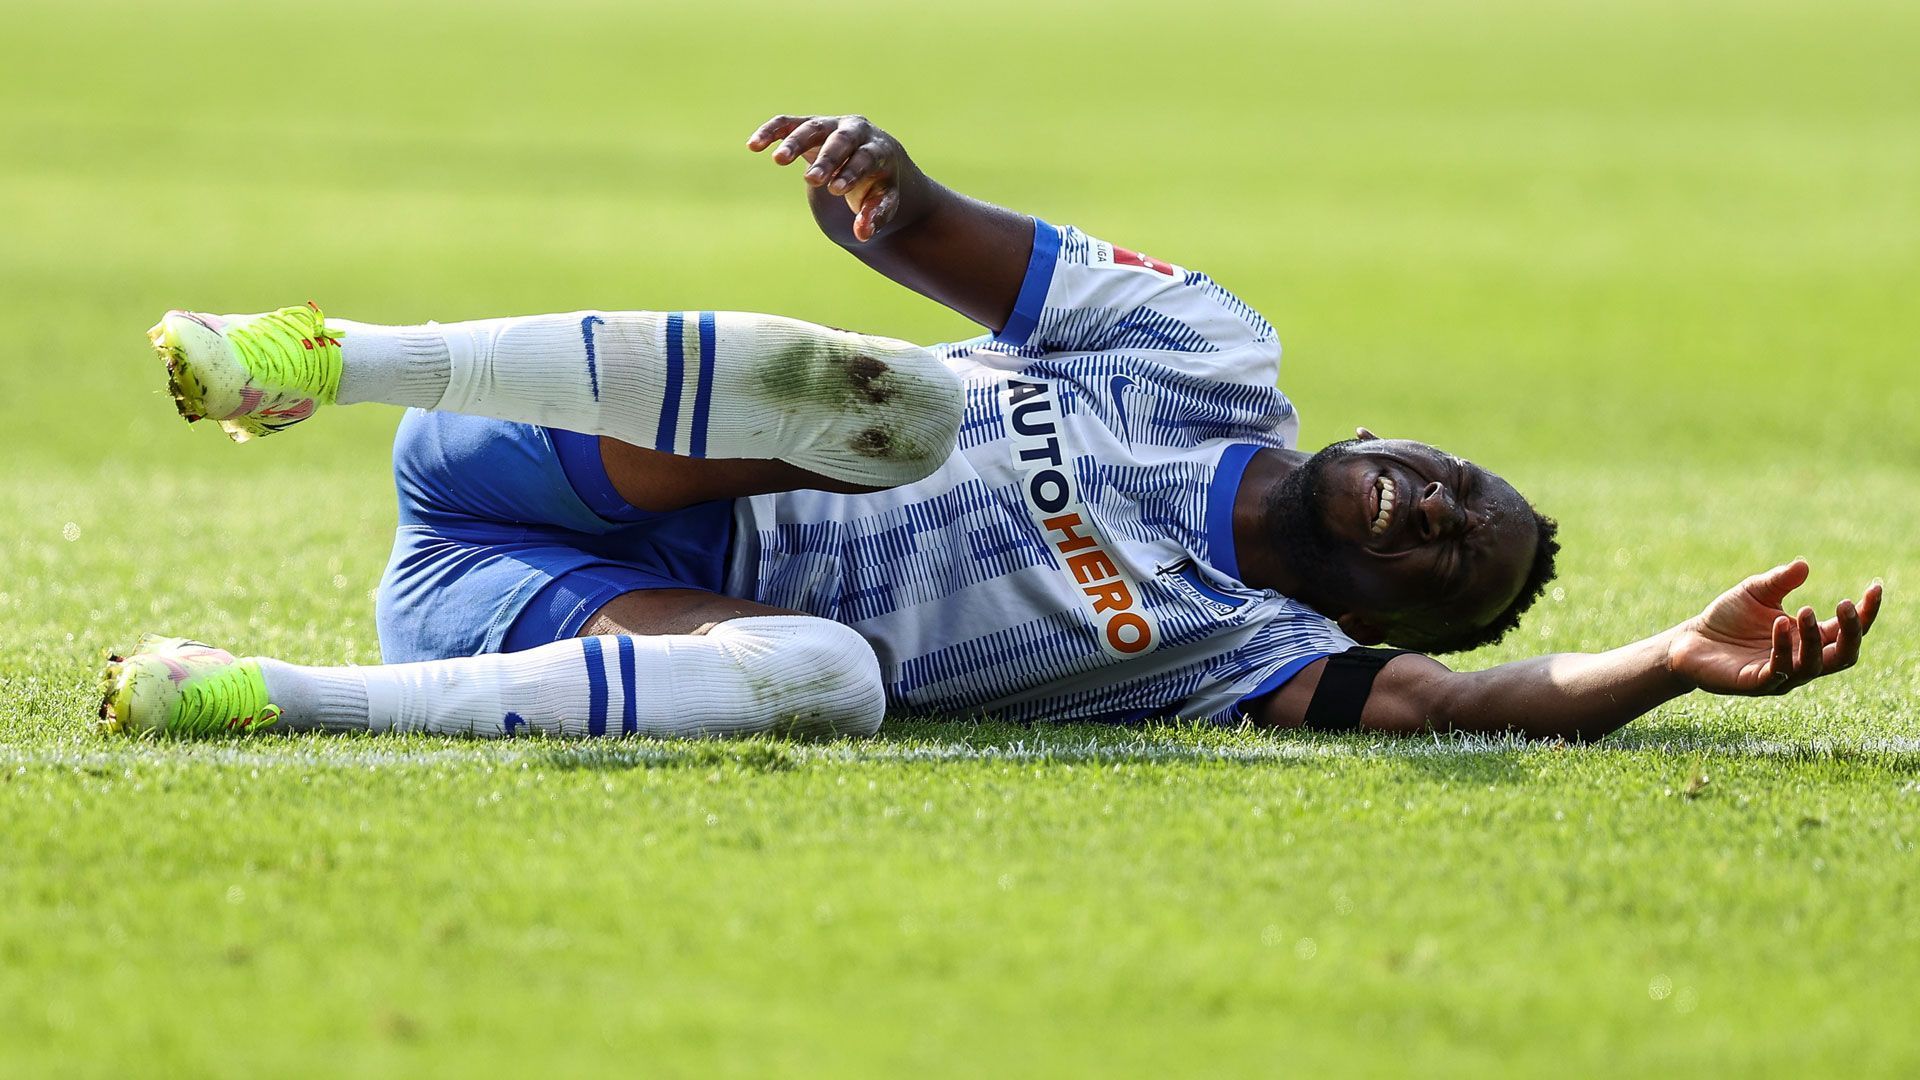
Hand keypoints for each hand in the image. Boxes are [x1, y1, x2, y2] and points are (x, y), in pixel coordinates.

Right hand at [747, 114, 910, 241]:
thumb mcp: (883, 202)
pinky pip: (788, 123)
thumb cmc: (877, 185)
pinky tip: (754, 145)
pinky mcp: (810, 124)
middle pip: (841, 141)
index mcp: (878, 149)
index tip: (836, 190)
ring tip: (778, 160)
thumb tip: (862, 233)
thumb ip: (874, 216)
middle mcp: (857, 131)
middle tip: (812, 180)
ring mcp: (832, 124)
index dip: (850, 173)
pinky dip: (771, 131)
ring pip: (812, 127)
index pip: (865, 159)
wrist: (874, 157)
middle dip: (827, 160)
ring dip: (795, 142)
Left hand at [1667, 559, 1881, 694]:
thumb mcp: (1755, 592)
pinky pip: (1778, 671)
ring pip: (1814, 665)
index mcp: (1808, 638)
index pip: (1847, 631)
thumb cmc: (1728, 618)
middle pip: (1844, 656)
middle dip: (1851, 632)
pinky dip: (1783, 647)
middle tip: (1845, 604)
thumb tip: (1804, 565)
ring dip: (1812, 637)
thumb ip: (1780, 581)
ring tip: (1805, 610)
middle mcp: (1801, 661)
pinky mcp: (1755, 683)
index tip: (1875, 587)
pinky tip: (1780, 623)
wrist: (1689, 641)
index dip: (1866, 613)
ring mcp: (1781, 676)